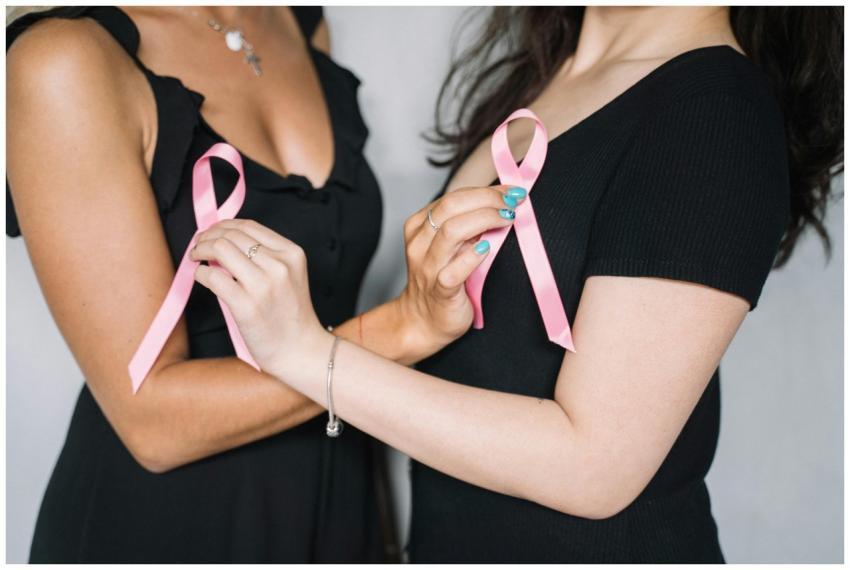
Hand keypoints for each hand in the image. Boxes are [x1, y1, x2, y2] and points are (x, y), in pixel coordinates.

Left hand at [190, 219, 329, 374]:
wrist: (300, 350)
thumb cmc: (291, 315)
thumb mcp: (290, 276)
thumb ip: (266, 256)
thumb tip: (224, 241)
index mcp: (291, 253)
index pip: (249, 226)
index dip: (223, 225)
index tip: (211, 232)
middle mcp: (279, 265)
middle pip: (232, 235)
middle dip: (207, 236)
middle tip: (198, 245)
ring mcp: (263, 285)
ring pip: (220, 249)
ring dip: (200, 250)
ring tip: (195, 257)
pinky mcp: (246, 306)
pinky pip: (213, 277)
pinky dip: (201, 273)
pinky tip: (201, 276)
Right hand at [396, 184, 525, 356]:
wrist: (424, 321)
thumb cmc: (441, 280)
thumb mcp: (450, 246)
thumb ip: (468, 225)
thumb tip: (502, 202)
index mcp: (420, 226)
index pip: (453, 197)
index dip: (486, 190)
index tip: (511, 191)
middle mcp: (420, 244)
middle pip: (451, 206)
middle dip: (487, 199)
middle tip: (514, 202)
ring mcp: (428, 267)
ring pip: (451, 231)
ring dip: (485, 219)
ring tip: (508, 219)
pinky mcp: (440, 291)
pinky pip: (454, 271)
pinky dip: (472, 257)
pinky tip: (488, 248)